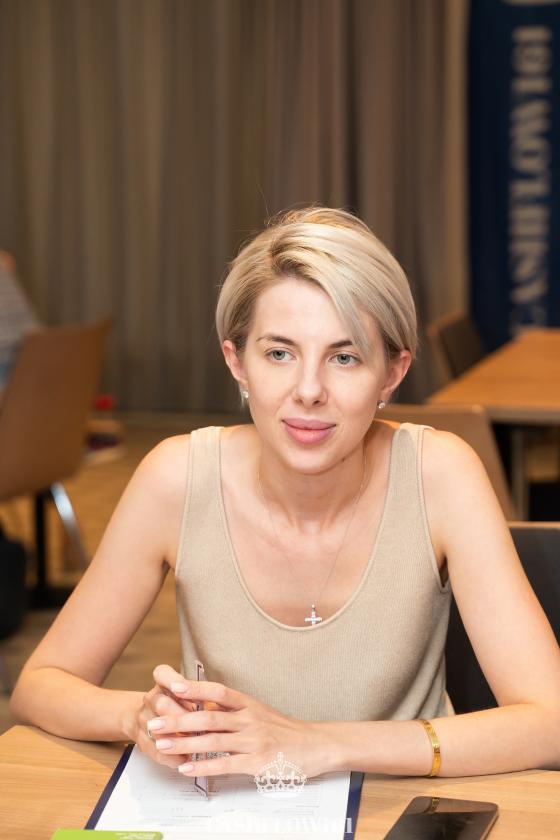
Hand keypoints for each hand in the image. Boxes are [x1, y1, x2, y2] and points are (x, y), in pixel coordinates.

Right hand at [133, 664, 197, 769]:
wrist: (152, 716)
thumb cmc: (180, 704)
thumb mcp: (190, 696)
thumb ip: (201, 699)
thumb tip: (218, 709)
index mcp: (164, 683)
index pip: (162, 674)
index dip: (171, 681)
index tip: (180, 689)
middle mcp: (152, 698)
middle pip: (161, 704)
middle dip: (180, 717)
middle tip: (199, 727)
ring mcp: (144, 719)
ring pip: (155, 729)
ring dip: (176, 739)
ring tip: (194, 746)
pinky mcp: (141, 740)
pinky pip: (154, 750)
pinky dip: (170, 757)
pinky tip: (183, 760)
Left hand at [147, 666, 334, 777]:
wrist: (316, 745)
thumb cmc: (285, 730)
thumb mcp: (260, 712)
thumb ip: (234, 711)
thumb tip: (204, 707)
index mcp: (248, 703)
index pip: (216, 690)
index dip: (193, 687)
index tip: (170, 685)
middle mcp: (249, 718)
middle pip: (207, 714)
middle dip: (177, 719)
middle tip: (153, 722)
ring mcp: (253, 740)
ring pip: (212, 738)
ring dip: (183, 742)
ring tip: (162, 745)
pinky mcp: (257, 761)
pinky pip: (225, 763)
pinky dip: (203, 765)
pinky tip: (186, 768)